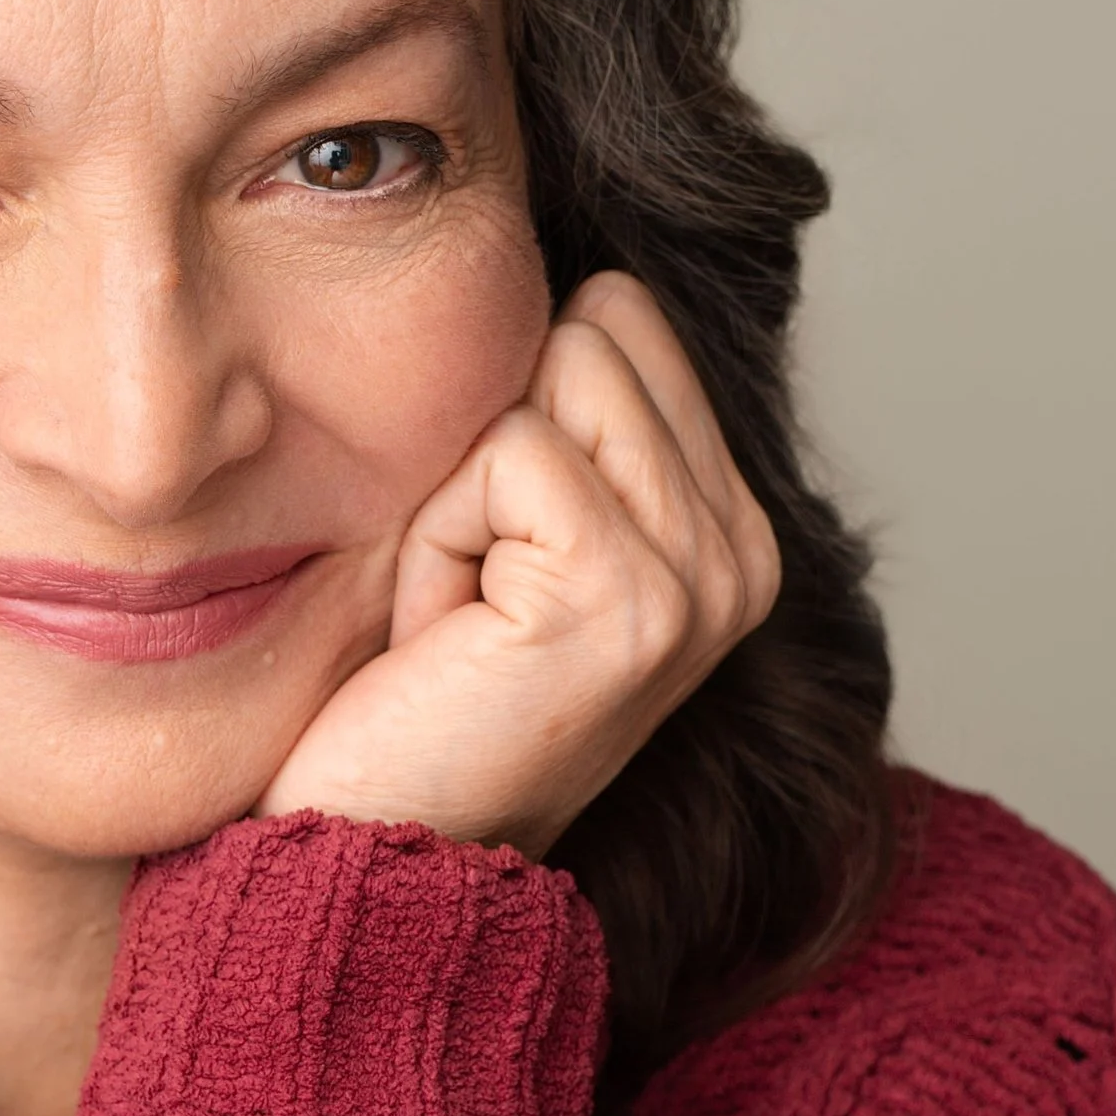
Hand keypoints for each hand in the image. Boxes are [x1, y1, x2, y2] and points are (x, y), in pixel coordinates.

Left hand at [254, 272, 779, 856]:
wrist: (372, 858)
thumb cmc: (407, 700)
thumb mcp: (501, 536)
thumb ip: (560, 414)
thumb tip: (558, 257)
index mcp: (730, 534)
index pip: (624, 318)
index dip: (512, 415)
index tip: (492, 561)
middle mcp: (743, 556)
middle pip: (594, 324)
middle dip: (487, 443)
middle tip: (466, 592)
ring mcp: (699, 578)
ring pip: (550, 373)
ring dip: (458, 490)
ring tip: (457, 615)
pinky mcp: (626, 594)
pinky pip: (504, 449)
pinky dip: (437, 536)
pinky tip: (444, 639)